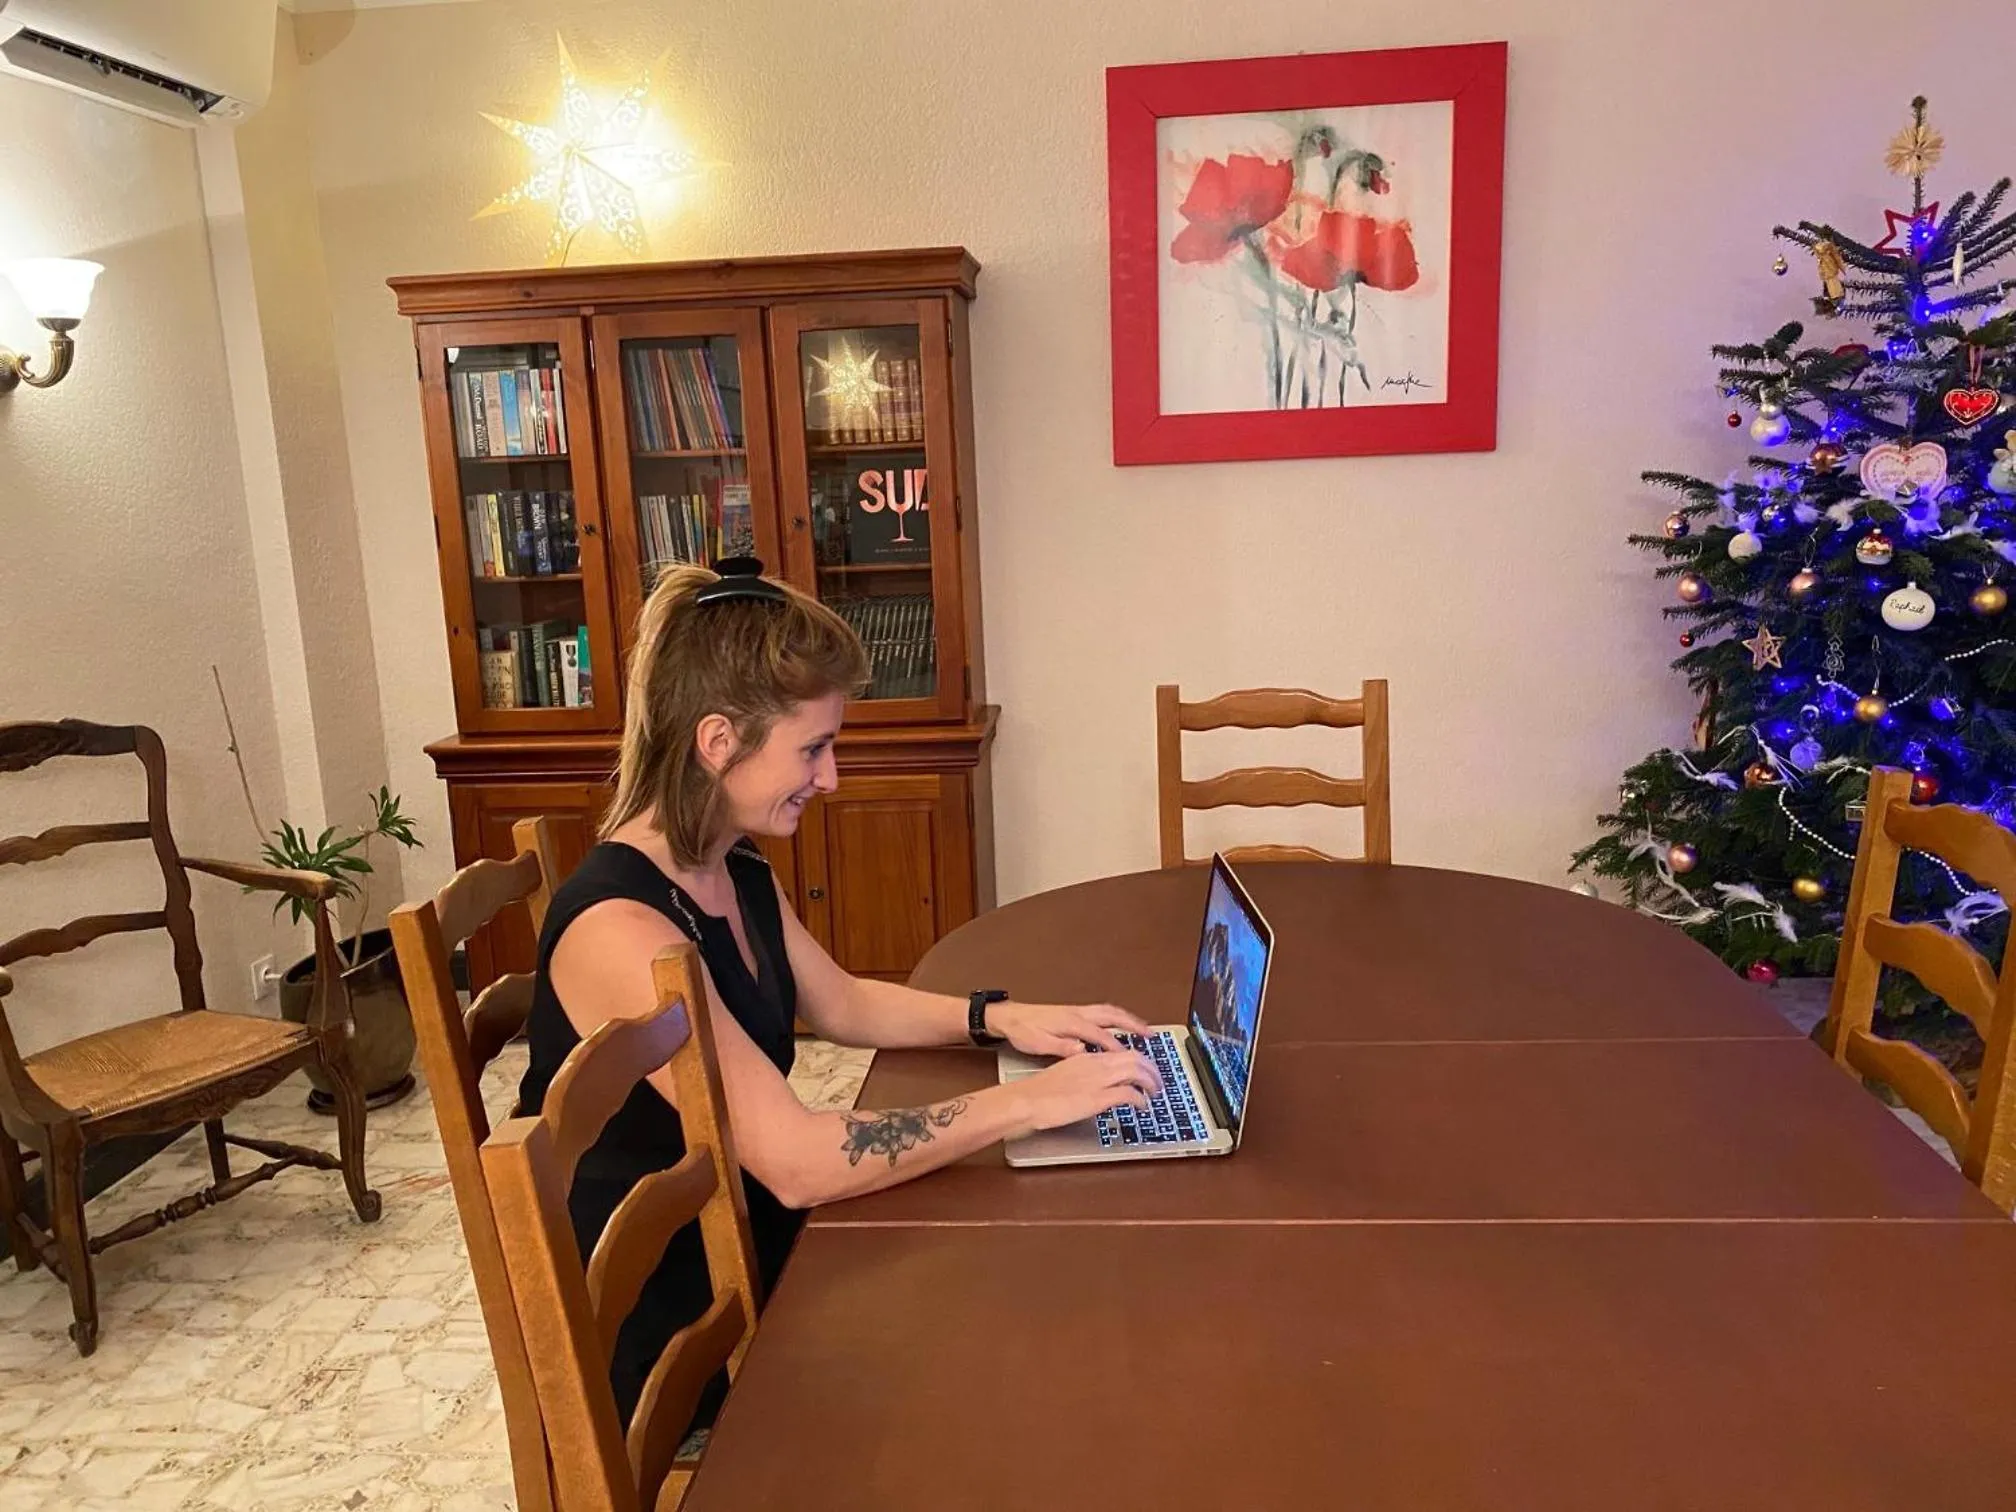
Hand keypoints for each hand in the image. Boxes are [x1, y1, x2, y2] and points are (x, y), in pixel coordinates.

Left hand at [991, 1000, 1150, 1056]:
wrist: (1008, 1016)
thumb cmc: (1023, 1031)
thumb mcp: (1038, 1043)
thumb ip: (1061, 1047)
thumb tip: (1083, 1050)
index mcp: (1071, 1022)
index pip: (1101, 1035)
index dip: (1118, 1048)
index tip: (1132, 1060)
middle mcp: (1078, 1013)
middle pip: (1112, 1016)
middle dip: (1133, 1025)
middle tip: (1151, 1035)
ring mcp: (1077, 1011)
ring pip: (1109, 1011)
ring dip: (1128, 1019)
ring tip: (1143, 1029)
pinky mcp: (1074, 1012)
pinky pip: (1102, 1012)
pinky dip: (1116, 1017)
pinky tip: (1120, 1025)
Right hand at [1012, 1049, 1161, 1135]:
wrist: (1027, 1100)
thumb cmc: (1040, 1091)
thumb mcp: (1067, 1074)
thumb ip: (1086, 1074)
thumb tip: (1099, 1081)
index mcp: (1089, 1057)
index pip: (1124, 1052)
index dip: (1142, 1060)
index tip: (1148, 1069)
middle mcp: (1097, 1064)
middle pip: (1136, 1058)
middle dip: (1153, 1070)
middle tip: (1158, 1082)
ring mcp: (1098, 1080)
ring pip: (1137, 1072)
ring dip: (1151, 1082)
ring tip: (1155, 1093)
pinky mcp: (1098, 1098)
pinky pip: (1129, 1094)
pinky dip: (1140, 1100)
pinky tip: (1142, 1106)